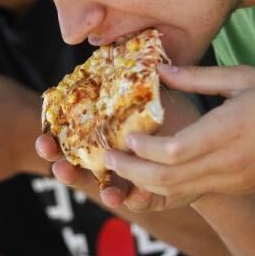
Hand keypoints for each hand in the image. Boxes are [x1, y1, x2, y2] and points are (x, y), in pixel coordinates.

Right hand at [36, 89, 201, 210]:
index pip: (71, 138)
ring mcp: (129, 180)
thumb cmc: (175, 116)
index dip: (53, 140)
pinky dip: (136, 198)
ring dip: (102, 190)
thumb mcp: (152, 96)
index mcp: (104, 134)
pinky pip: (139, 202)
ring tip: (106, 191)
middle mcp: (111, 159)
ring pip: (106, 189)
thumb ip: (133, 84)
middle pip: (79, 168)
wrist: (209, 146)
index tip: (45, 138)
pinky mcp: (151, 196)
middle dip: (65, 169)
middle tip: (58, 166)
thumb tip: (119, 53)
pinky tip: (135, 193)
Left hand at [106, 64, 254, 206]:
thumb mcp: (243, 78)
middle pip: (168, 179)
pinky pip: (194, 195)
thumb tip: (159, 70)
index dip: (144, 149)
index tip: (126, 136)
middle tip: (108, 158)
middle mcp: (226, 164)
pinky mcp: (236, 189)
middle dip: (132, 171)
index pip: (174, 151)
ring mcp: (231, 182)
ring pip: (178, 192)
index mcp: (226, 133)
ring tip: (122, 169)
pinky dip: (168, 191)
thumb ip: (198, 77)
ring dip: (145, 183)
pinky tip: (151, 180)